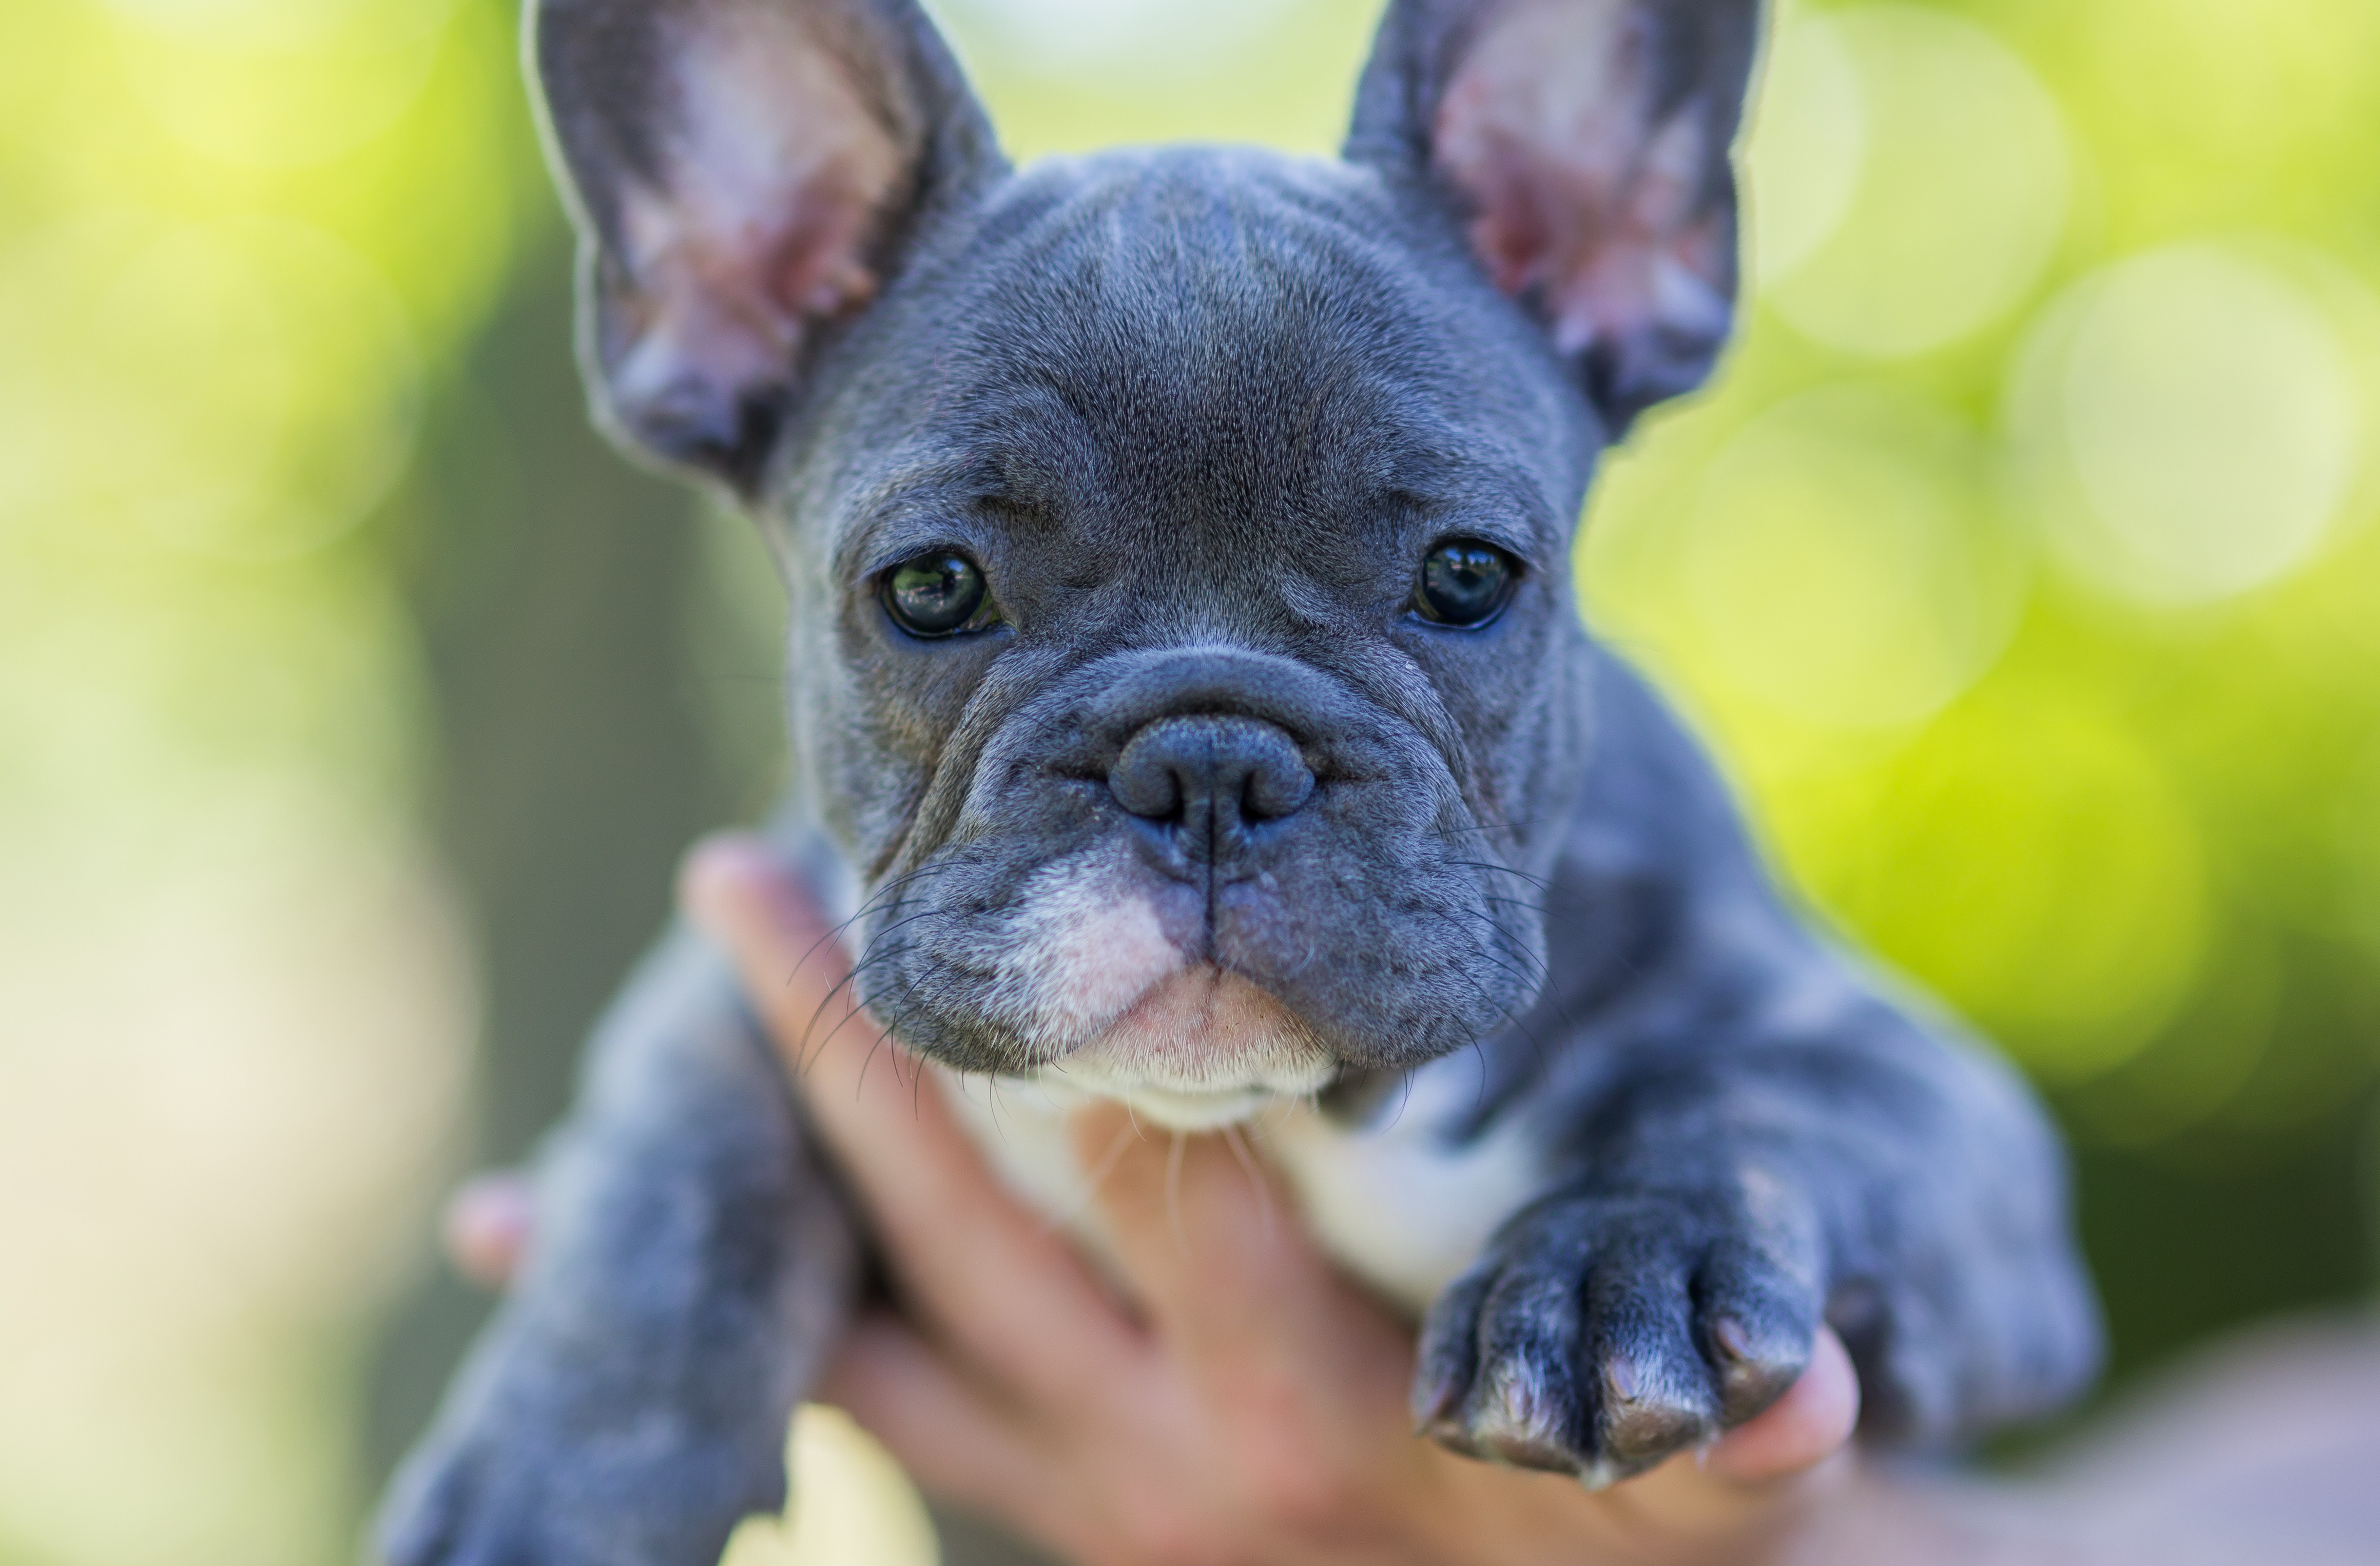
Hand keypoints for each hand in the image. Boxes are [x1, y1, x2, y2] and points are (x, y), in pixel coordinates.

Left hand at [449, 831, 1861, 1565]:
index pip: (1176, 1184)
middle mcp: (1169, 1466)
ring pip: (876, 1345)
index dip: (1087, 1032)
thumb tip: (1831, 1384)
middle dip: (847, 1054)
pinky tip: (632, 1307)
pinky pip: (878, 1428)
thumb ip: (1749, 1430)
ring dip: (743, 1222)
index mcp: (1314, 1411)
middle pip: (967, 1230)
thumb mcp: (1725, 1494)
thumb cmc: (1665, 1545)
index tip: (995, 880)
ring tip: (548, 1168)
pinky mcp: (1063, 1532)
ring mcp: (1091, 1510)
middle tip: (729, 883)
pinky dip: (757, 1362)